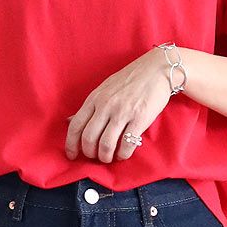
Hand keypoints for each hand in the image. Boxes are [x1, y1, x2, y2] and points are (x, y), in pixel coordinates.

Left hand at [65, 47, 170, 161]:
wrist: (157, 69)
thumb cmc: (130, 80)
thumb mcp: (104, 89)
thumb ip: (89, 107)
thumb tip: (69, 121)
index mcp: (94, 98)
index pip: (75, 125)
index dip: (71, 144)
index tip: (72, 155)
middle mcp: (106, 105)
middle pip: (89, 138)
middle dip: (90, 153)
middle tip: (95, 157)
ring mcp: (123, 112)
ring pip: (106, 144)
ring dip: (105, 157)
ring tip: (109, 158)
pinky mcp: (140, 119)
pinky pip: (127, 144)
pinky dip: (123, 154)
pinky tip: (123, 153)